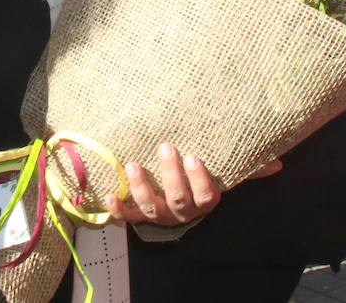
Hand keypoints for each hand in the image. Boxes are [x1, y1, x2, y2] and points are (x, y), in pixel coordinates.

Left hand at [104, 142, 224, 226]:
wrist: (183, 198)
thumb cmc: (197, 171)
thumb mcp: (213, 164)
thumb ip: (219, 152)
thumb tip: (235, 127)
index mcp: (204, 201)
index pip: (207, 195)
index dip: (199, 178)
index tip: (191, 156)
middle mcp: (184, 212)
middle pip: (178, 198)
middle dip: (170, 173)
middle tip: (165, 147)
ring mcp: (162, 216)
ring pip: (152, 207)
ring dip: (141, 187)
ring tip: (132, 165)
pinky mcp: (143, 217)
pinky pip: (130, 217)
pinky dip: (119, 209)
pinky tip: (110, 196)